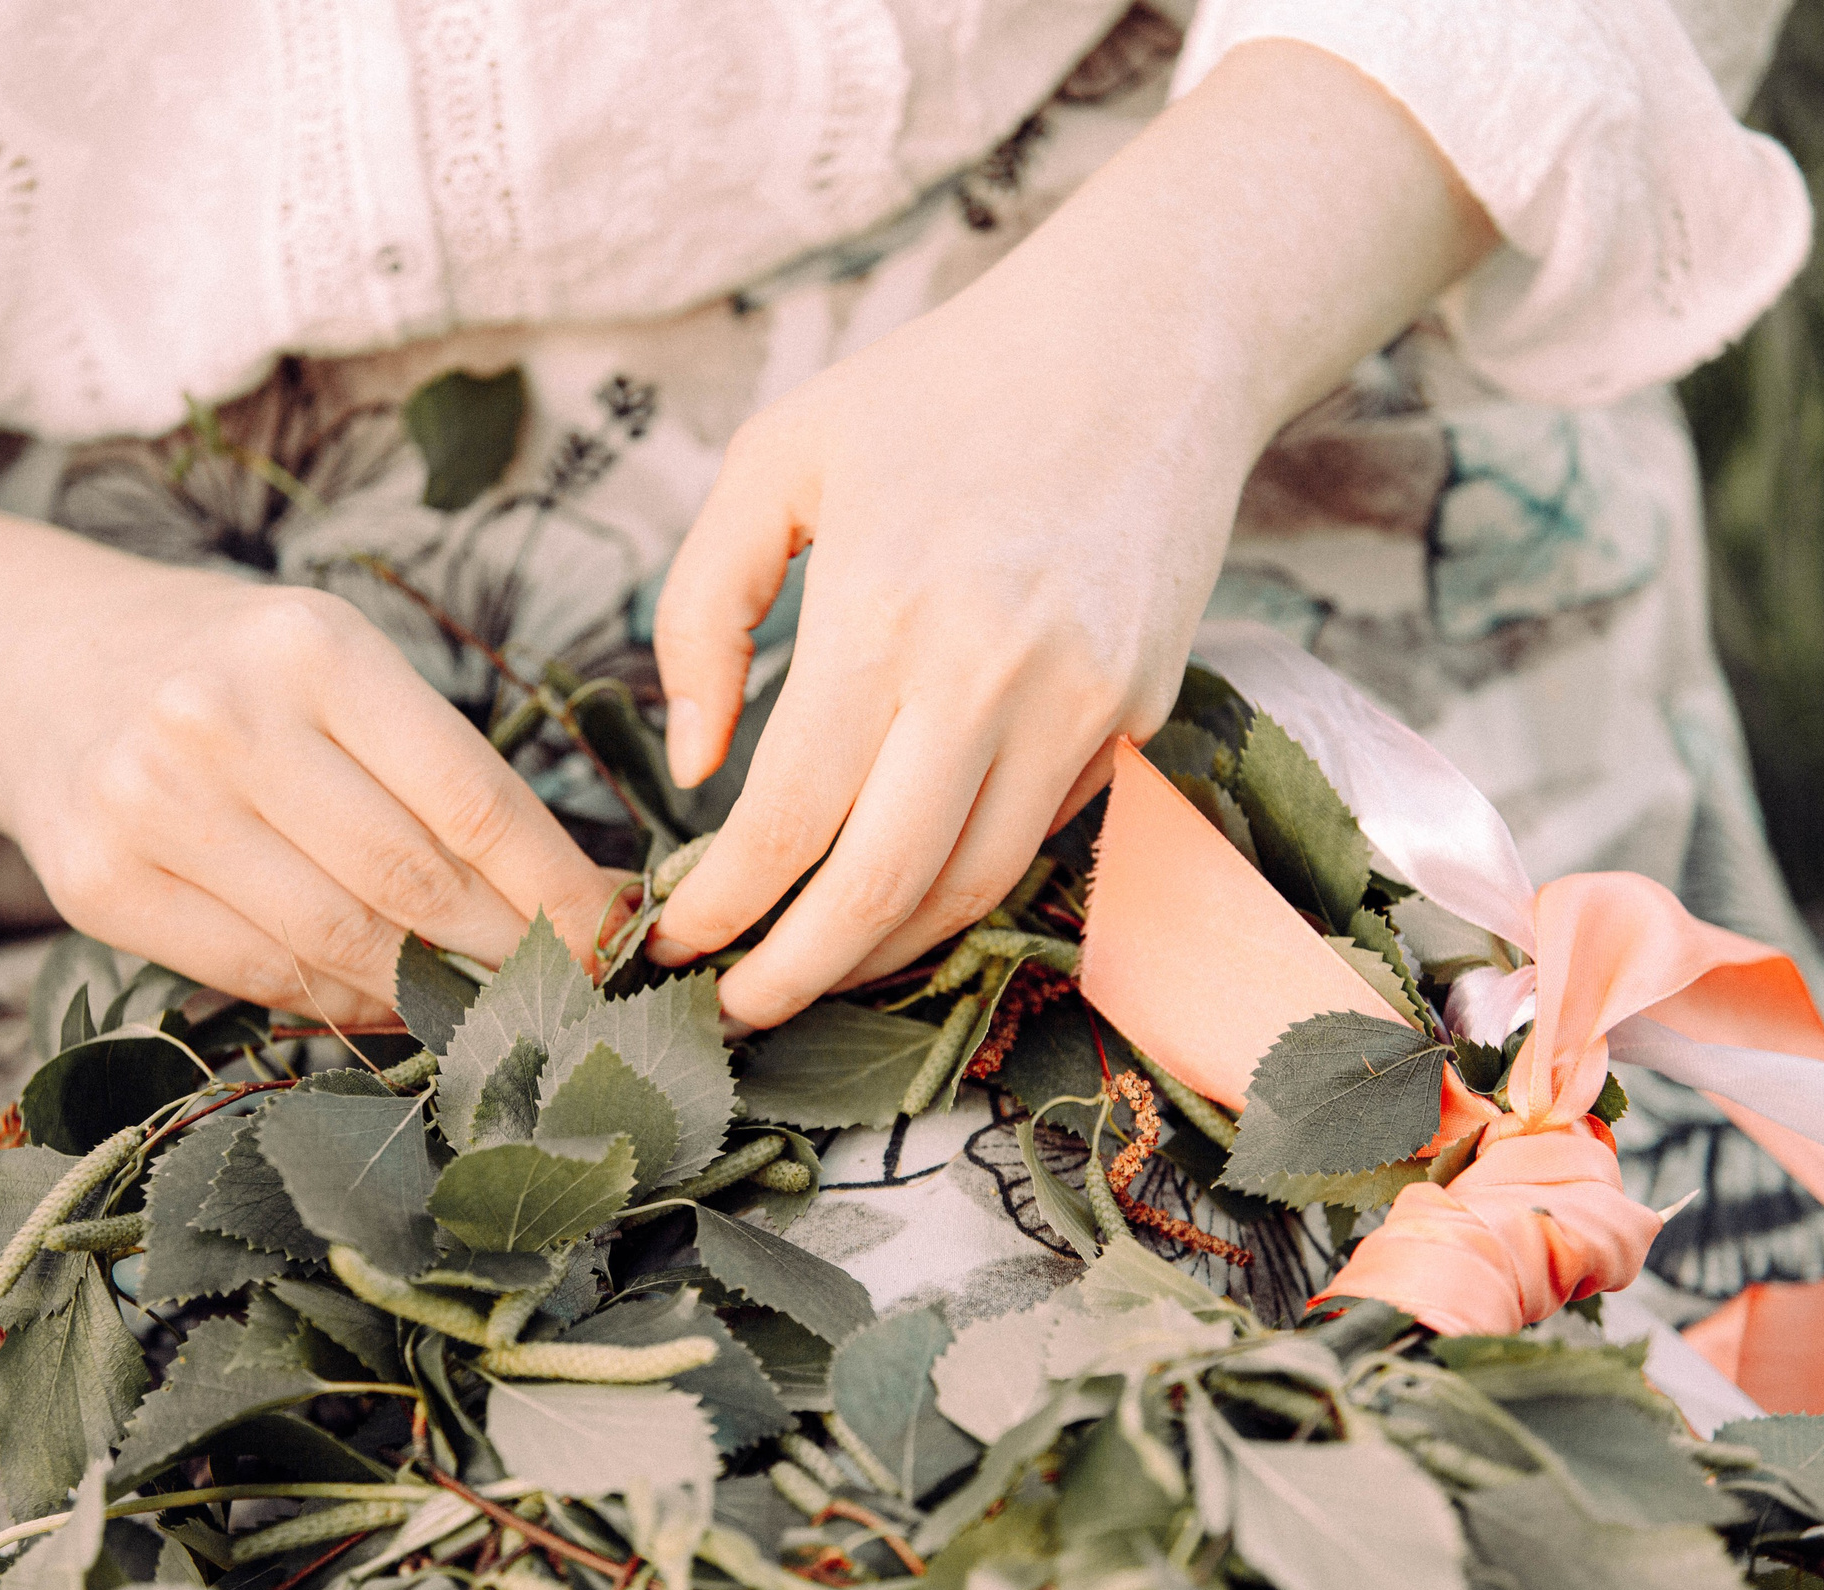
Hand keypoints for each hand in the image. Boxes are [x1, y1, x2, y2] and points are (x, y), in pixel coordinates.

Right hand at [0, 575, 627, 1024]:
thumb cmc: (237, 671)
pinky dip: (342, 1003)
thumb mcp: (339, 665)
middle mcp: (222, 719)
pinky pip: (259, 975)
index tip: (617, 932)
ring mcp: (149, 805)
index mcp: (313, 646)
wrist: (44, 665)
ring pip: (337, 942)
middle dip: (509, 950)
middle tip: (570, 988)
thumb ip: (439, 765)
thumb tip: (580, 894)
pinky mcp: (98, 884)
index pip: (471, 797)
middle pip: (410, 879)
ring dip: (433, 990)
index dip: (557, 885)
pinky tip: (392, 1003)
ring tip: (492, 1004)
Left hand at [647, 41, 1493, 1028]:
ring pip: (971, 889)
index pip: (786, 817)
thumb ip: (703, 609)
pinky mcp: (1135, 714)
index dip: (722, 904)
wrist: (1148, 344)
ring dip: (883, 952)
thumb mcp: (777, 458)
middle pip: (881, 889)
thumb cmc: (939, 389)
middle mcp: (992, 676)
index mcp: (883, 609)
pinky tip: (902, 893)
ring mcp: (1080, 705)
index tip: (674, 943)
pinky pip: (1037, 838)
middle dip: (795, 975)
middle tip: (737, 1010)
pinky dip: (961, 886)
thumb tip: (696, 763)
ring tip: (812, 966)